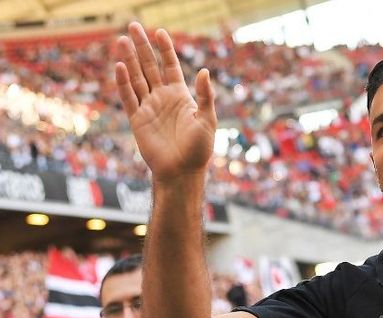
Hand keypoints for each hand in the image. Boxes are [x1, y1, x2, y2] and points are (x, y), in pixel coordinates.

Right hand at [115, 22, 216, 182]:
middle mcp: (163, 98)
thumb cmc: (199, 149)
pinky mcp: (137, 120)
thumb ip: (204, 96)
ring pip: (137, 78)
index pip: (170, 66)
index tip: (160, 32)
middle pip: (150, 66)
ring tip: (122, 40)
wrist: (182, 171)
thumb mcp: (207, 120)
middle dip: (142, 47)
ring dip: (130, 60)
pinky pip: (129, 98)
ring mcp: (149, 107)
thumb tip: (204, 71)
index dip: (165, 49)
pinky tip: (119, 66)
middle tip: (133, 26)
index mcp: (181, 96)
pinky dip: (123, 83)